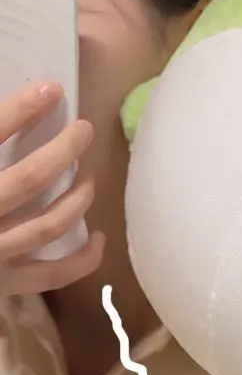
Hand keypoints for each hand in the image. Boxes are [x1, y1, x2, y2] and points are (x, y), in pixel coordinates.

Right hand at [0, 82, 104, 296]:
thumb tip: (10, 113)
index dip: (21, 109)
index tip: (51, 89)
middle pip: (31, 178)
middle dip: (64, 149)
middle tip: (84, 130)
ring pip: (50, 223)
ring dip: (79, 196)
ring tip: (88, 175)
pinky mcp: (3, 285)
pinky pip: (54, 274)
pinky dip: (84, 258)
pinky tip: (98, 235)